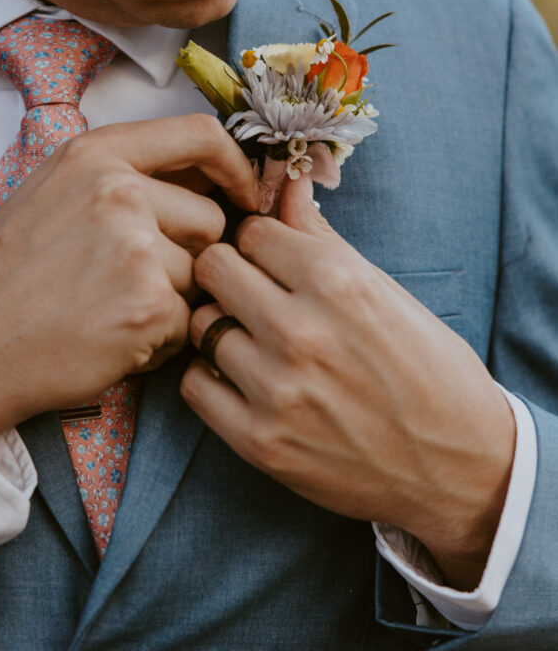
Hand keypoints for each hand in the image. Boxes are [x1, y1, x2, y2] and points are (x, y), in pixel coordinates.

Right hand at [0, 114, 257, 446]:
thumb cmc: (13, 272)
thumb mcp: (57, 191)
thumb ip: (126, 172)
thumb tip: (208, 172)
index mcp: (96, 154)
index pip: (201, 134)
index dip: (235, 166)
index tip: (244, 193)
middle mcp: (118, 191)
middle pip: (210, 217)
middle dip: (189, 252)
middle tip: (131, 278)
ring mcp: (136, 247)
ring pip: (202, 272)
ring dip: (173, 297)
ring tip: (113, 307)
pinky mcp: (149, 305)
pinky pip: (189, 319)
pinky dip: (161, 337)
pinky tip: (113, 337)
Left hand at [183, 174, 514, 590]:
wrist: (459, 467)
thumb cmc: (430, 370)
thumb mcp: (385, 292)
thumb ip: (323, 239)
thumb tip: (288, 186)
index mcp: (338, 281)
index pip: (252, 231)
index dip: (262, 244)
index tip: (274, 263)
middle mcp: (301, 330)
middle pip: (213, 268)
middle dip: (230, 274)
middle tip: (252, 295)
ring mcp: (276, 388)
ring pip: (200, 324)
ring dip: (221, 327)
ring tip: (253, 341)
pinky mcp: (260, 442)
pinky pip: (195, 386)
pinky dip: (212, 379)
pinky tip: (242, 381)